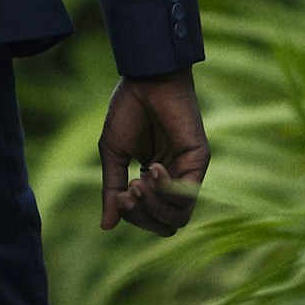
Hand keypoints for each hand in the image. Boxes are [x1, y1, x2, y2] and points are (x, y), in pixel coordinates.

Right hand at [100, 71, 207, 235]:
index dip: (133, 215)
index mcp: (156, 178)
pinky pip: (187, 194)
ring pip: (179, 217)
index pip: (150, 218)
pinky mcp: (199, 159)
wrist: (144, 79)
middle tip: (127, 191)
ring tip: (138, 180)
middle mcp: (176, 178)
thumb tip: (106, 226)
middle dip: (142, 216)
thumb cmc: (129, 109)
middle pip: (166, 224)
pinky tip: (152, 168)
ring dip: (153, 205)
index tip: (120, 192)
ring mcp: (189, 170)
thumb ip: (112, 189)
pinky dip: (166, 189)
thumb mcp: (114, 155)